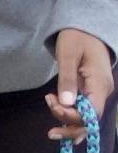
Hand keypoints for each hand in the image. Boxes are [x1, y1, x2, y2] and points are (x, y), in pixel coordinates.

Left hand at [45, 29, 113, 143]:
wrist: (85, 29)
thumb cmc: (77, 38)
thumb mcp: (68, 55)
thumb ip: (67, 79)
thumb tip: (66, 103)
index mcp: (100, 83)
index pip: (91, 112)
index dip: (72, 117)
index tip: (54, 105)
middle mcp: (102, 92)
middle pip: (88, 120)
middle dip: (68, 124)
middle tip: (50, 116)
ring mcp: (97, 93)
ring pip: (84, 118)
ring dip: (66, 120)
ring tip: (50, 106)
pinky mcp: (90, 93)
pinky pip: (82, 111)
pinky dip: (69, 115)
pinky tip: (57, 113)